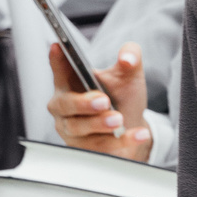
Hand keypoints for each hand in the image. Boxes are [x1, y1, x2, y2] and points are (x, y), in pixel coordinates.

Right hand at [45, 41, 154, 161]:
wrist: (131, 128)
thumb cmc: (122, 97)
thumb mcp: (128, 75)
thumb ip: (131, 57)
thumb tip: (128, 57)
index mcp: (70, 82)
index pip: (60, 69)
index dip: (56, 59)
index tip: (58, 47)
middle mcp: (64, 106)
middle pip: (65, 104)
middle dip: (83, 103)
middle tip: (103, 100)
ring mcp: (71, 129)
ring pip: (79, 128)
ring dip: (100, 124)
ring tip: (119, 119)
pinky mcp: (83, 149)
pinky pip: (99, 146)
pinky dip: (121, 140)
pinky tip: (139, 134)